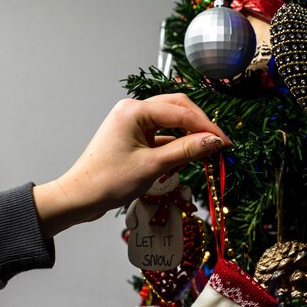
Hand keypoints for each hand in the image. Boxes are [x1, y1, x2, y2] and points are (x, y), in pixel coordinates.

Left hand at [33, 93, 230, 237]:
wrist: (80, 197)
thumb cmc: (110, 181)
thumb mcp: (153, 166)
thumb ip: (186, 150)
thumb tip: (215, 142)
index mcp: (135, 110)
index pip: (181, 111)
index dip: (206, 127)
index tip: (226, 143)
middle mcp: (133, 110)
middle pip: (177, 109)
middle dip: (199, 126)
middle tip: (219, 145)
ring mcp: (132, 122)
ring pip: (170, 122)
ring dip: (188, 136)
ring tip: (206, 153)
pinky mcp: (133, 136)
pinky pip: (161, 135)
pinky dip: (175, 145)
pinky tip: (186, 158)